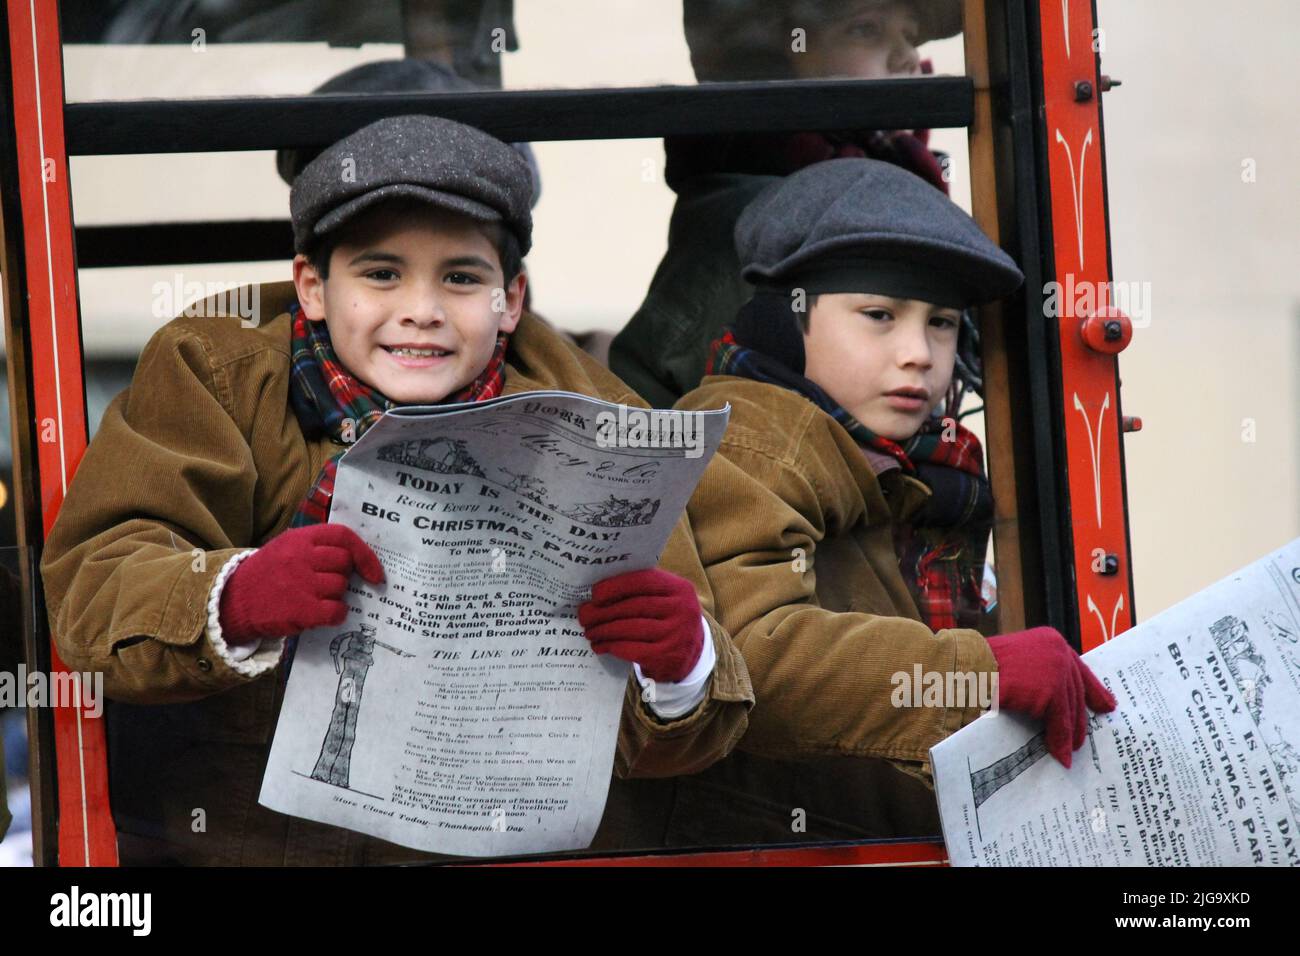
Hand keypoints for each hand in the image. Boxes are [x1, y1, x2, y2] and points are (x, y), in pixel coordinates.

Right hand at [218, 525, 384, 644]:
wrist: (233, 601)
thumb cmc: (268, 575)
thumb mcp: (287, 549)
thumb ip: (318, 548)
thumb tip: (359, 560)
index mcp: (299, 538)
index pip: (343, 536)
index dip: (365, 554)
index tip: (374, 572)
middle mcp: (300, 557)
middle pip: (345, 563)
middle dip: (343, 576)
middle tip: (327, 584)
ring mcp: (300, 583)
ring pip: (341, 587)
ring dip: (336, 596)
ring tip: (316, 599)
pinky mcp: (300, 609)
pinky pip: (336, 611)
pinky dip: (336, 615)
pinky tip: (323, 614)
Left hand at [577, 568, 703, 682]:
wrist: (688, 655)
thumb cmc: (666, 620)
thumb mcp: (664, 599)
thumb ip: (640, 590)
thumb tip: (597, 592)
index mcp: (679, 589)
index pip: (643, 581)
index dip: (615, 586)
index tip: (594, 594)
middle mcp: (682, 610)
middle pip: (633, 607)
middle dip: (603, 611)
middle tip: (584, 615)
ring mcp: (676, 635)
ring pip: (629, 629)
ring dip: (603, 630)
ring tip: (590, 631)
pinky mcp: (667, 657)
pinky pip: (631, 649)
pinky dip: (611, 646)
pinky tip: (600, 646)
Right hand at [986, 626, 1116, 767]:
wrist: (964, 670)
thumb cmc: (979, 668)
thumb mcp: (1015, 665)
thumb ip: (1037, 675)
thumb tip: (1053, 703)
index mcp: (1049, 640)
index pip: (1078, 668)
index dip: (1093, 690)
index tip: (1106, 706)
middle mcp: (1058, 650)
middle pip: (1077, 691)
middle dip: (1080, 719)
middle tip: (1082, 739)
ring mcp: (1056, 669)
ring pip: (1071, 709)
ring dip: (1070, 735)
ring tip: (1069, 753)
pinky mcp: (1051, 690)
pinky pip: (1061, 722)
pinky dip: (1060, 741)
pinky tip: (1060, 754)